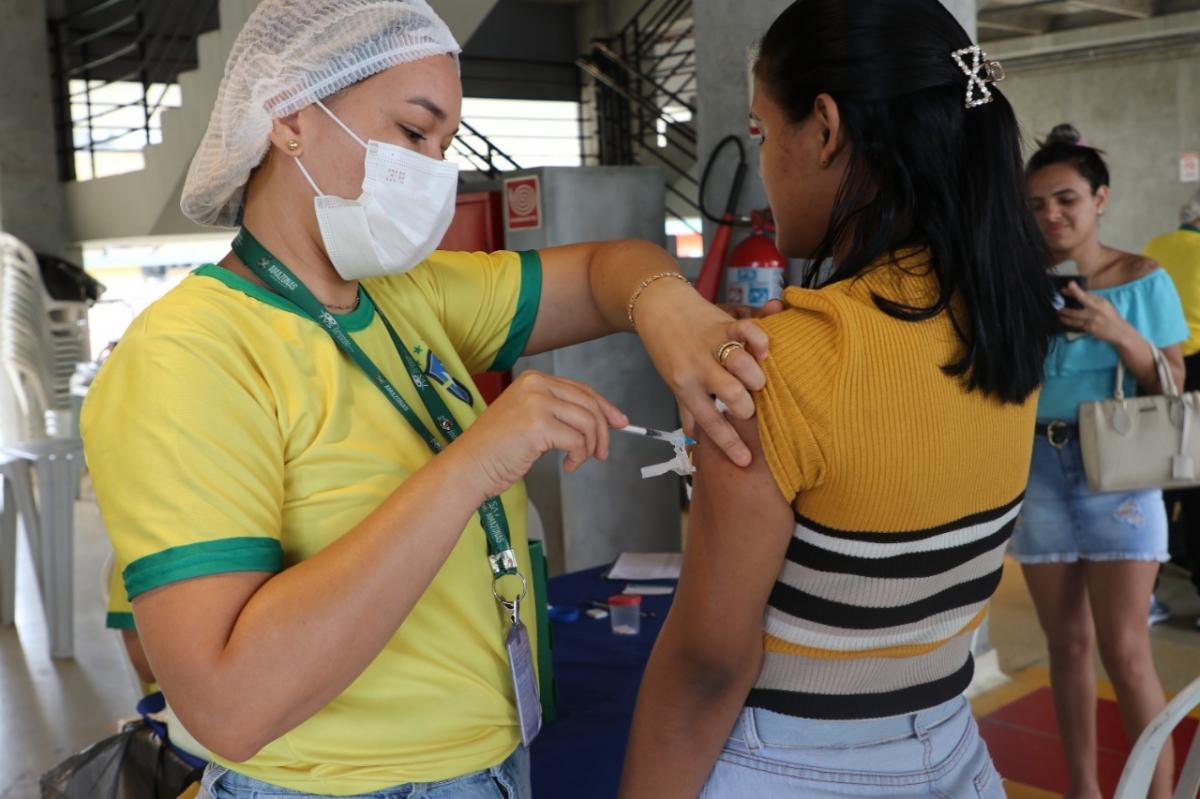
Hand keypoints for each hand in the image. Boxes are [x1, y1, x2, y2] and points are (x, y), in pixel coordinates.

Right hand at [452, 371, 627, 499]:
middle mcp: (536, 385)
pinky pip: (577, 441)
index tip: (619, 422)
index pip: (581, 389)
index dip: (604, 407)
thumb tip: (602, 420)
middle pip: (589, 404)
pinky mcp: (539, 425)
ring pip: (587, 422)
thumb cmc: (496, 449)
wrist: (469, 466)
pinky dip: (579, 457)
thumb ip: (559, 413)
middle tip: (602, 453)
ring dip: (590, 447)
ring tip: (578, 461)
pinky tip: (568, 465)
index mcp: (534, 380)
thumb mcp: (529, 420)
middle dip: (603, 431)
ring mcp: (537, 403)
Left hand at [635, 281, 780, 466]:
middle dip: (748, 407)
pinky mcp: (723, 323)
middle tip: (751, 406)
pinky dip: (759, 340)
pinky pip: (746, 330)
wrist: (657, 306)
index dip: (729, 445)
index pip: (709, 423)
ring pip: (741, 365)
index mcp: (685, 387)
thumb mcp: (673, 382)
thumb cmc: (668, 348)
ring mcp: (711, 345)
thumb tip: (694, 444)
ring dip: (756, 376)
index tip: (746, 461)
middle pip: (733, 396)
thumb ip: (689, 411)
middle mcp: (698, 368)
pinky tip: (763, 350)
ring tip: (757, 381)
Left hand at [1058, 281, 1131, 343]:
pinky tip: (1063, 320)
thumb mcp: (1104, 304)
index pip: (1085, 296)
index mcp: (1100, 303)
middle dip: (1064, 308)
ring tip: (1058, 313)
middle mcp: (1095, 312)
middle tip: (1056, 305)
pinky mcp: (1089, 329)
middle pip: (1076, 309)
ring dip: (1064, 316)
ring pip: (1073, 319)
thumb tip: (1078, 293)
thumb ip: (1092, 299)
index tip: (1069, 284)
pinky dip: (1069, 322)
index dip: (1076, 290)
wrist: (1119, 330)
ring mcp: (1091, 321)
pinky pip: (1076, 325)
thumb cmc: (1110, 315)